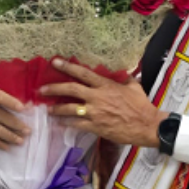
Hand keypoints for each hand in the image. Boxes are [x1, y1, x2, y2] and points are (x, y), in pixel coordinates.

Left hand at [40, 58, 160, 147]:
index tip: (54, 62)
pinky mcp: (96, 126)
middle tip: (41, 90)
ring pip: (69, 109)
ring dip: (56, 109)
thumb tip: (123, 74)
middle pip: (70, 90)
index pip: (83, 73)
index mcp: (106, 86)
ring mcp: (95, 113)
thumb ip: (125, 80)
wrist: (147, 126)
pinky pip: (76, 124)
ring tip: (48, 109)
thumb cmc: (142, 106)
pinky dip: (66, 124)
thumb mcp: (134, 88)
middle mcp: (97, 97)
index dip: (67, 67)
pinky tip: (58, 123)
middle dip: (53, 89)